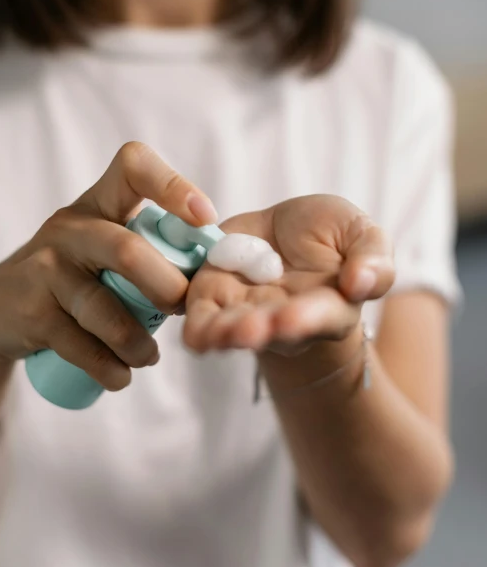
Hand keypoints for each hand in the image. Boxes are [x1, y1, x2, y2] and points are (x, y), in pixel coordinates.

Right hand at [0, 143, 216, 390]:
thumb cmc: (74, 275)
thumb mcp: (101, 244)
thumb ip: (147, 247)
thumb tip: (216, 272)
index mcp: (99, 203)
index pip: (133, 166)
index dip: (174, 185)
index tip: (205, 218)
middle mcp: (70, 228)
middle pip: (128, 250)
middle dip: (167, 288)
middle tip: (182, 310)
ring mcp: (47, 267)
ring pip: (105, 307)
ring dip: (138, 343)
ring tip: (149, 357)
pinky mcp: (32, 310)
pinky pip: (80, 345)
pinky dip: (110, 368)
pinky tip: (121, 375)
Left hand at [183, 195, 394, 356]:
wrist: (286, 231)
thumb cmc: (332, 236)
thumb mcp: (362, 234)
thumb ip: (372, 259)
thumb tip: (361, 283)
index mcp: (329, 306)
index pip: (320, 316)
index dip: (306, 318)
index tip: (292, 319)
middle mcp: (285, 317)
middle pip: (271, 330)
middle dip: (258, 330)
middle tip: (249, 330)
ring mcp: (247, 310)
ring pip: (232, 330)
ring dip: (224, 333)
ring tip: (217, 334)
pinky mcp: (215, 297)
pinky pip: (203, 320)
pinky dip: (197, 329)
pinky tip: (194, 335)